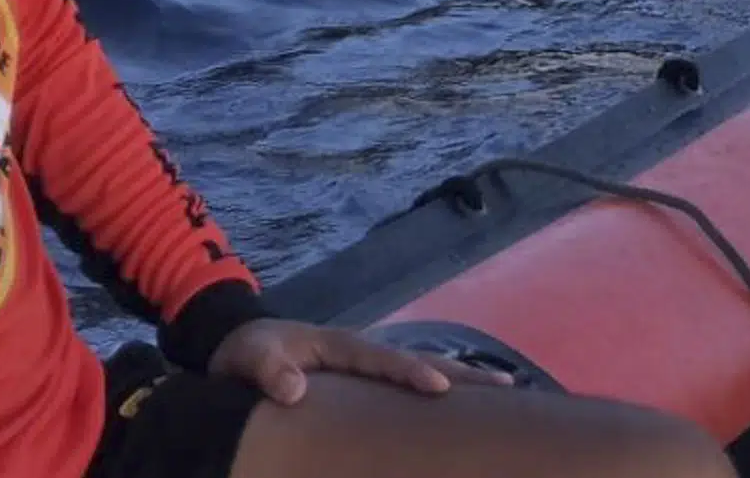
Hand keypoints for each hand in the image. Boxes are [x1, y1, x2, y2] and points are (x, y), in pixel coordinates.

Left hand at [206, 317, 507, 404]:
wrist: (243, 342)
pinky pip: (410, 383)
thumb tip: (295, 392)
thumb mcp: (250, 357)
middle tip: (507, 385)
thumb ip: (270, 370)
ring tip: (503, 391)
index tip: (440, 389)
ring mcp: (370, 365)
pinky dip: (441, 388)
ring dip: (462, 381)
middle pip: (422, 360)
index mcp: (343, 345)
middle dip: (462, 374)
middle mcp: (365, 351)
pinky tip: (461, 408)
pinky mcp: (368, 380)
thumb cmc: (248, 351)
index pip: (384, 360)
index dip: (411, 374)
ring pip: (424, 369)